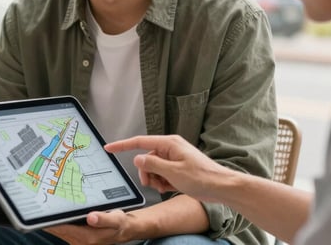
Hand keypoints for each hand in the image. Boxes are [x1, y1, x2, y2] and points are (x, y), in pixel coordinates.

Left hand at [45, 210, 134, 244]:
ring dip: (52, 220)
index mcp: (87, 237)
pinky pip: (63, 229)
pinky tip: (56, 213)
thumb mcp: (116, 219)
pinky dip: (58, 221)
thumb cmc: (119, 224)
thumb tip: (91, 217)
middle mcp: (80, 241)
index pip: (64, 228)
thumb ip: (104, 218)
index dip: (52, 221)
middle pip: (58, 229)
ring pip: (59, 230)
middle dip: (49, 218)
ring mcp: (77, 240)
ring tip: (46, 206)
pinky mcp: (76, 237)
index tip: (42, 212)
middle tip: (41, 204)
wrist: (123, 230)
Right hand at [105, 135, 232, 201]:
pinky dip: (162, 182)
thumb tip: (137, 158)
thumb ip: (153, 164)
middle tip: (153, 183)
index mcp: (169, 144)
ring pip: (153, 168)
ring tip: (165, 187)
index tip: (109, 148)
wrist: (221, 187)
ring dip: (155, 179)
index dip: (123, 145)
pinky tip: (170, 188)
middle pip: (146, 158)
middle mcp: (171, 148)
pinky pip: (161, 173)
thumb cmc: (202, 177)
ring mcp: (174, 158)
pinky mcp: (178, 168)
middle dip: (146, 172)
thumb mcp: (173, 172)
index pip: (140, 142)